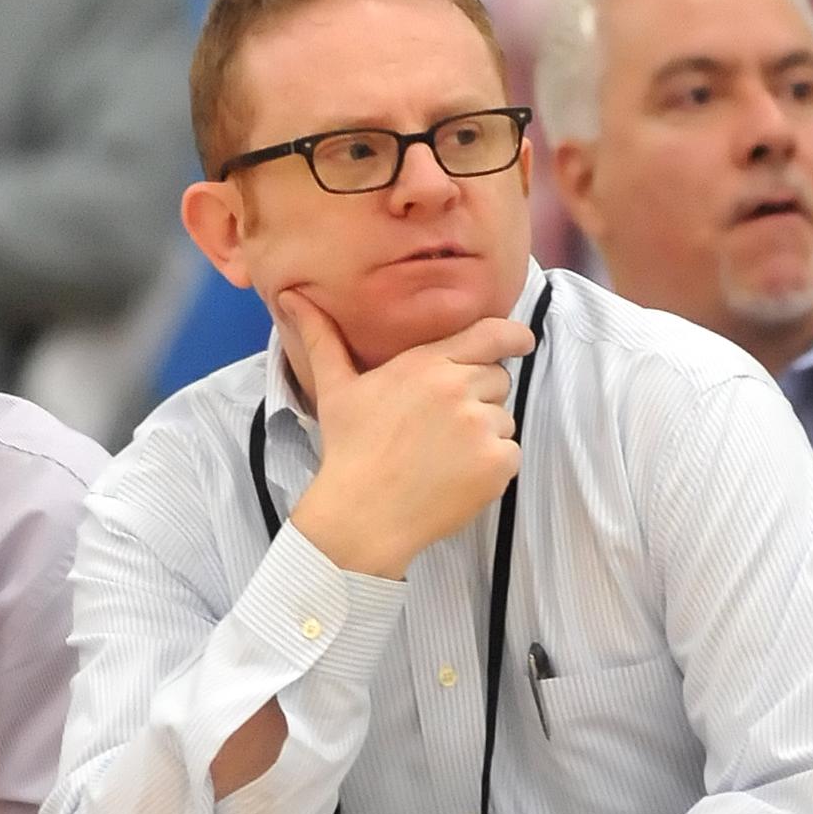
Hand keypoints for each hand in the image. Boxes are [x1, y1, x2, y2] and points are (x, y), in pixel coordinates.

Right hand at [279, 289, 533, 578]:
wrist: (362, 516)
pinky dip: (492, 466)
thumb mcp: (336, 389)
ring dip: (484, 433)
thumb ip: (323, 338)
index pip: (490, 334)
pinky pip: (511, 453)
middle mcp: (458, 388)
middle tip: (441, 426)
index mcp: (426, 364)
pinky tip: (456, 477)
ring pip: (504, 418)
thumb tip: (291, 297)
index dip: (512, 336)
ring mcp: (481, 426)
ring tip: (443, 455)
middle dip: (479, 396)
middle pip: (497, 378)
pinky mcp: (497, 463)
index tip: (522, 341)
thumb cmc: (349, 451)